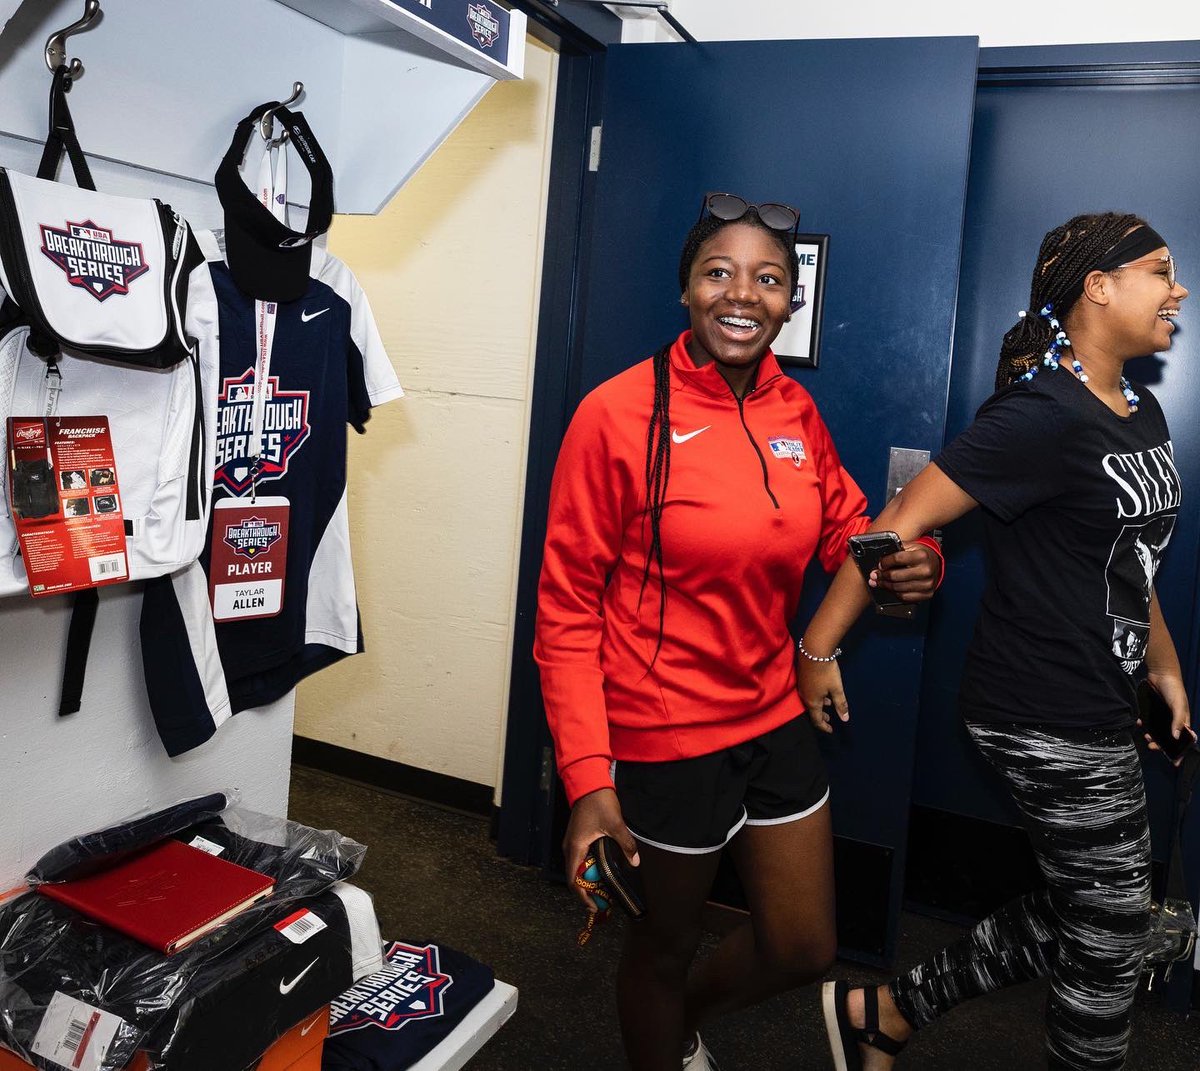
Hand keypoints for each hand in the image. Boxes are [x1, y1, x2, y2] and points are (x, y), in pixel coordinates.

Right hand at [563, 788, 638, 909]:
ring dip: (588, 880)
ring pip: (577, 868)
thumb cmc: (599, 802)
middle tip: (603, 901)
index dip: (583, 896)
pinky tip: (602, 871)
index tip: (595, 906)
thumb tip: (635, 862)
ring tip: (604, 890)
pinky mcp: (577, 837)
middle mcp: (570, 847)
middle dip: (587, 891)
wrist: (589, 781)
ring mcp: (572, 842)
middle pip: (574, 877)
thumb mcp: (616, 824)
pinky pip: (580, 859)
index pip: (573, 880)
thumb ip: (626, 844)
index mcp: (575, 847)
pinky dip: (588, 869)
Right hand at [796, 651, 848, 732]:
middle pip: (812, 711)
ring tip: (828, 704)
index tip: (831, 730)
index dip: (824, 726)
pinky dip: (816, 697)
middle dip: (821, 716)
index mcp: (813, 702)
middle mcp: (805, 696)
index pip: (817, 719)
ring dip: (820, 705)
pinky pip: (809, 693)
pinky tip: (823, 691)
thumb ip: (840, 704)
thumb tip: (845, 719)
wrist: (813, 651)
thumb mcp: (837, 689)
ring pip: (810, 701)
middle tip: (830, 719)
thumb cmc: (826, 672)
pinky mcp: (802, 679)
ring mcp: (802, 687)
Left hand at [870, 542, 939, 602]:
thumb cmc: (921, 555)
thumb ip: (897, 549)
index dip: (885, 562)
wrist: (935, 564)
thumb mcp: (911, 546)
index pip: (897, 559)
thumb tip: (880, 558)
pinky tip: (891, 588)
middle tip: (875, 575)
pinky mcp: (927, 594)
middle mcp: (926, 570)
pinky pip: (905, 597)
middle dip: (882, 575)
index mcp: (922, 556)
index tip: (880, 564)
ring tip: (880, 582)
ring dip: (886, 585)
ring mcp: (927, 584)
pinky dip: (895, 593)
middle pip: (895, 576)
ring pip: (898, 588)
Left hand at [1142, 672, 1194, 764]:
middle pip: (1167, 738)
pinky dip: (1143, 723)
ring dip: (1152, 736)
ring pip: (1156, 731)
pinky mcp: (1152, 710)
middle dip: (1161, 745)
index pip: (1183, 741)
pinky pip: (1147, 721)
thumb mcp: (1178, 706)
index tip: (1174, 763)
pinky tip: (1139, 723)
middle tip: (1152, 746)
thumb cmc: (1174, 690)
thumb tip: (1176, 737)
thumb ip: (1177, 721)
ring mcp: (1162, 716)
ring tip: (1146, 736)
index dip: (1179, 752)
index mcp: (1183, 722)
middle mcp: (1172, 721)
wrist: (1161, 673)